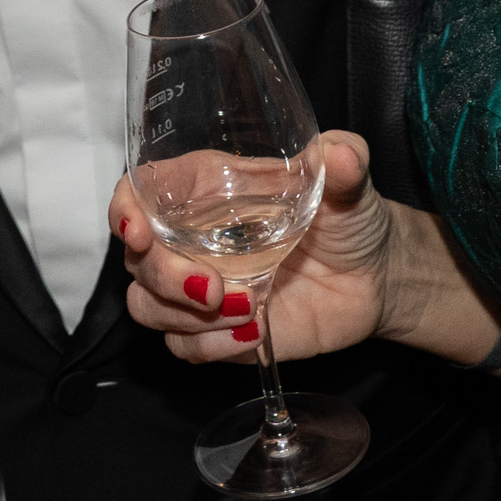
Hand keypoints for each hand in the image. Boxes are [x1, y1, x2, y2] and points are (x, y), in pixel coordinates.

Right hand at [113, 130, 393, 366]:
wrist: (376, 279)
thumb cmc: (350, 217)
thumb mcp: (351, 181)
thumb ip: (345, 161)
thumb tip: (340, 154)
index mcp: (207, 188)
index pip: (139, 193)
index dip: (124, 210)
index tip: (137, 231)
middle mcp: (191, 237)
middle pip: (136, 260)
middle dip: (163, 277)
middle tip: (212, 288)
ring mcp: (200, 287)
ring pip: (146, 307)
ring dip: (185, 318)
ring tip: (248, 309)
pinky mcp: (217, 330)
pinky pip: (184, 346)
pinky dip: (211, 347)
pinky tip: (254, 332)